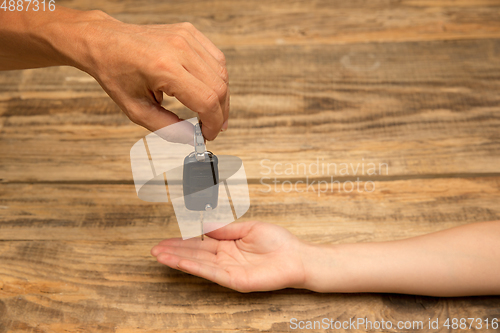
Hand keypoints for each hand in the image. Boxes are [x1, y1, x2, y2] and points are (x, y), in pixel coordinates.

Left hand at [77, 13, 228, 139]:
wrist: (104, 42)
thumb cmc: (116, 73)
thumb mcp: (137, 110)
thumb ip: (168, 128)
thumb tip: (192, 138)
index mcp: (164, 68)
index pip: (207, 100)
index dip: (213, 123)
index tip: (208, 135)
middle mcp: (179, 49)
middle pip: (220, 88)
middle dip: (220, 114)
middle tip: (211, 128)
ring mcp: (186, 37)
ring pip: (222, 74)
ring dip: (221, 97)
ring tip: (210, 112)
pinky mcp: (189, 32)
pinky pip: (216, 59)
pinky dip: (217, 78)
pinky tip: (207, 89)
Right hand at [151, 221, 307, 291]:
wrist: (296, 256)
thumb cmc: (277, 242)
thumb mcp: (248, 227)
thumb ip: (225, 228)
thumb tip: (204, 224)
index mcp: (228, 245)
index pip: (200, 243)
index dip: (183, 241)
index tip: (167, 239)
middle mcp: (225, 258)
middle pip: (195, 254)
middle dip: (174, 251)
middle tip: (154, 249)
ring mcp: (229, 270)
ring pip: (198, 264)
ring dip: (178, 260)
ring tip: (159, 255)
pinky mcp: (235, 280)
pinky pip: (211, 272)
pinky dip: (194, 267)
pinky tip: (180, 262)